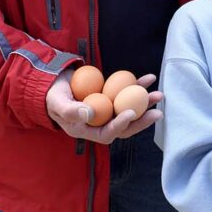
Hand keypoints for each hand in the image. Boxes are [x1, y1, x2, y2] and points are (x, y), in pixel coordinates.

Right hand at [46, 70, 162, 144]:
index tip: (131, 113)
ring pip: (129, 108)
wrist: (54, 83)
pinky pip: (126, 92)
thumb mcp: (58, 103)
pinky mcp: (111, 96)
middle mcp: (101, 123)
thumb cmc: (53, 96)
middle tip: (157, 112)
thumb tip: (90, 113)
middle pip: (125, 125)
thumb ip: (71, 110)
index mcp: (88, 130)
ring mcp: (108, 109)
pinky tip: (148, 79)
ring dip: (145, 102)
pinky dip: (137, 85)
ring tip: (158, 95)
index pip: (107, 133)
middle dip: (142, 119)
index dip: (121, 125)